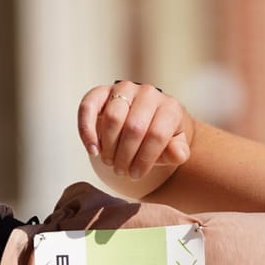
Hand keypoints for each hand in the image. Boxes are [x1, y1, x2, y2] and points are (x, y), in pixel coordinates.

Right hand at [78, 82, 194, 182]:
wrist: (143, 119)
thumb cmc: (158, 137)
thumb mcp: (172, 148)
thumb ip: (177, 153)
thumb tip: (177, 154)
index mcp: (169, 107)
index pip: (157, 134)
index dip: (145, 159)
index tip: (137, 174)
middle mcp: (148, 93)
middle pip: (134, 128)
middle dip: (125, 156)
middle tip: (121, 170)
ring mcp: (124, 89)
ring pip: (113, 117)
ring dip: (109, 147)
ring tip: (110, 161)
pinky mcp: (102, 92)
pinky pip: (88, 107)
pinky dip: (87, 131)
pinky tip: (92, 149)